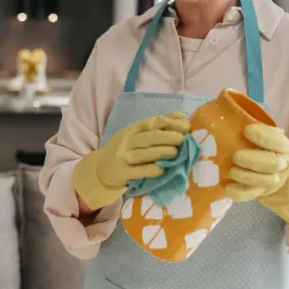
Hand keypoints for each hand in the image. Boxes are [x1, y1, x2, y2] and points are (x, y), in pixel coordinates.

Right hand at [73, 112, 189, 209]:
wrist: (102, 168)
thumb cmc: (125, 150)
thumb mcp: (137, 134)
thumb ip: (159, 125)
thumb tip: (181, 116)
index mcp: (132, 129)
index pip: (152, 122)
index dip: (171, 123)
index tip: (186, 127)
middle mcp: (127, 141)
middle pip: (150, 137)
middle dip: (168, 137)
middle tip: (183, 139)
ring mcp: (124, 156)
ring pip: (145, 153)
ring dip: (162, 152)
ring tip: (175, 153)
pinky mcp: (123, 172)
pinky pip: (139, 171)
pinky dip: (151, 170)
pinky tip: (162, 170)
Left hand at [226, 124, 288, 227]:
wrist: (267, 170)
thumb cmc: (257, 146)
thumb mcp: (257, 134)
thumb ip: (246, 125)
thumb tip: (221, 112)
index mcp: (281, 145)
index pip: (277, 141)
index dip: (263, 136)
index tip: (246, 130)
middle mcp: (281, 163)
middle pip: (272, 164)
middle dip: (253, 160)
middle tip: (236, 156)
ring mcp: (272, 180)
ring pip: (265, 181)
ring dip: (247, 177)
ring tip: (231, 171)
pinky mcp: (260, 192)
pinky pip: (251, 195)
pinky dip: (239, 193)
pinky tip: (228, 187)